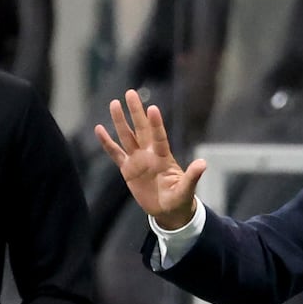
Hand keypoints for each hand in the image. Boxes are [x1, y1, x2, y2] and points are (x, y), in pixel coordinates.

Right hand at [94, 89, 206, 229]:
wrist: (168, 211)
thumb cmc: (180, 199)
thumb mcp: (187, 189)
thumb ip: (192, 177)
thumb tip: (203, 163)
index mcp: (164, 158)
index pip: (159, 137)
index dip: (156, 124)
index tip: (152, 108)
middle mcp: (150, 154)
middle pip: (141, 129)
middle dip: (136, 112)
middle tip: (130, 92)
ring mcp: (138, 160)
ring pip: (127, 137)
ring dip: (120, 121)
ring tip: (114, 103)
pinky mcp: (128, 169)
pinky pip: (115, 153)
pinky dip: (107, 142)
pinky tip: (99, 129)